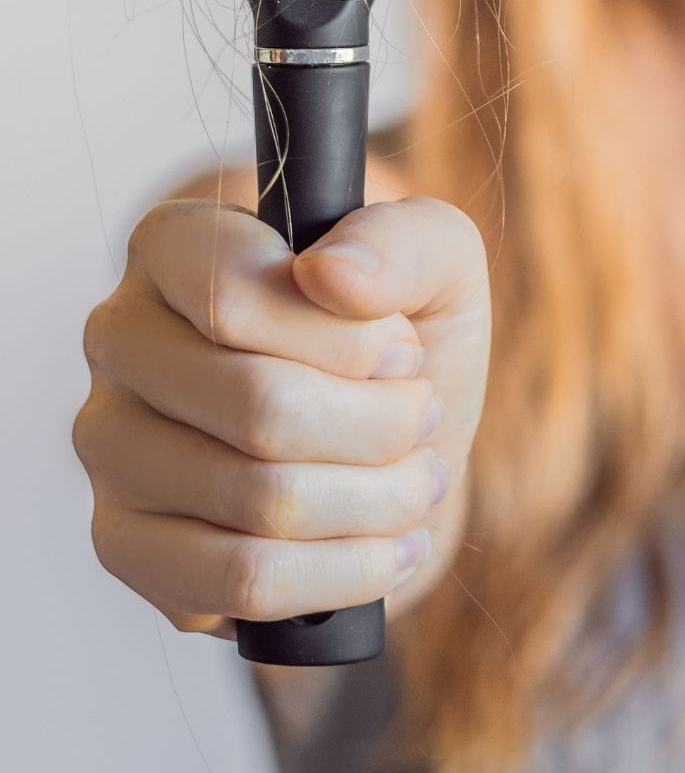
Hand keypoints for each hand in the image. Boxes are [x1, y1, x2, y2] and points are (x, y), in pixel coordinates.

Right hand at [72, 195, 490, 637]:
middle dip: (379, 426)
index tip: (403, 349)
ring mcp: (112, 447)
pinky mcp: (127, 544)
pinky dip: (341, 573)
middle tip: (423, 416)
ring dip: (374, 500)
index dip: (348, 340)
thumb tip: (331, 275)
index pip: (231, 298)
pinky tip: (387, 546)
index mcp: (173, 246)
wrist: (383, 420)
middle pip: (257, 407)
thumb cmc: (398, 319)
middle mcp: (120, 340)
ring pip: (256, 501)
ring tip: (416, 479)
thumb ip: (399, 240)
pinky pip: (239, 581)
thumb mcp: (434, 251)